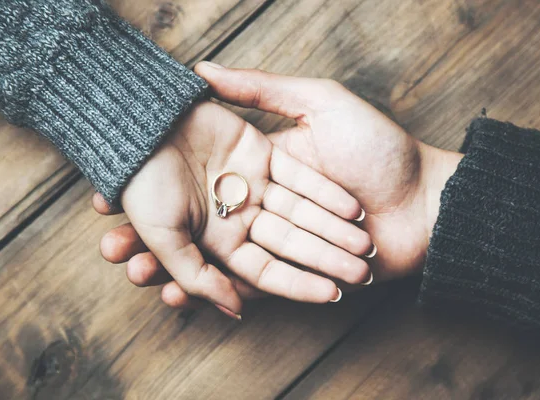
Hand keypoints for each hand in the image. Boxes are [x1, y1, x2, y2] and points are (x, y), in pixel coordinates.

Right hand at [99, 64, 461, 307]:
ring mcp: (282, 234)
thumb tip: (202, 71)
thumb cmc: (377, 146)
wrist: (426, 196)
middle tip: (114, 251)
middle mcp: (266, 199)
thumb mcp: (319, 101)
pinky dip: (222, 285)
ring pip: (223, 252)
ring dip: (180, 268)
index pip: (201, 181)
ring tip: (142, 279)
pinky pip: (260, 277)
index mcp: (261, 161)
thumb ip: (262, 88)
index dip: (160, 194)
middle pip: (204, 222)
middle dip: (158, 238)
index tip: (114, 202)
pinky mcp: (300, 266)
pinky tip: (188, 294)